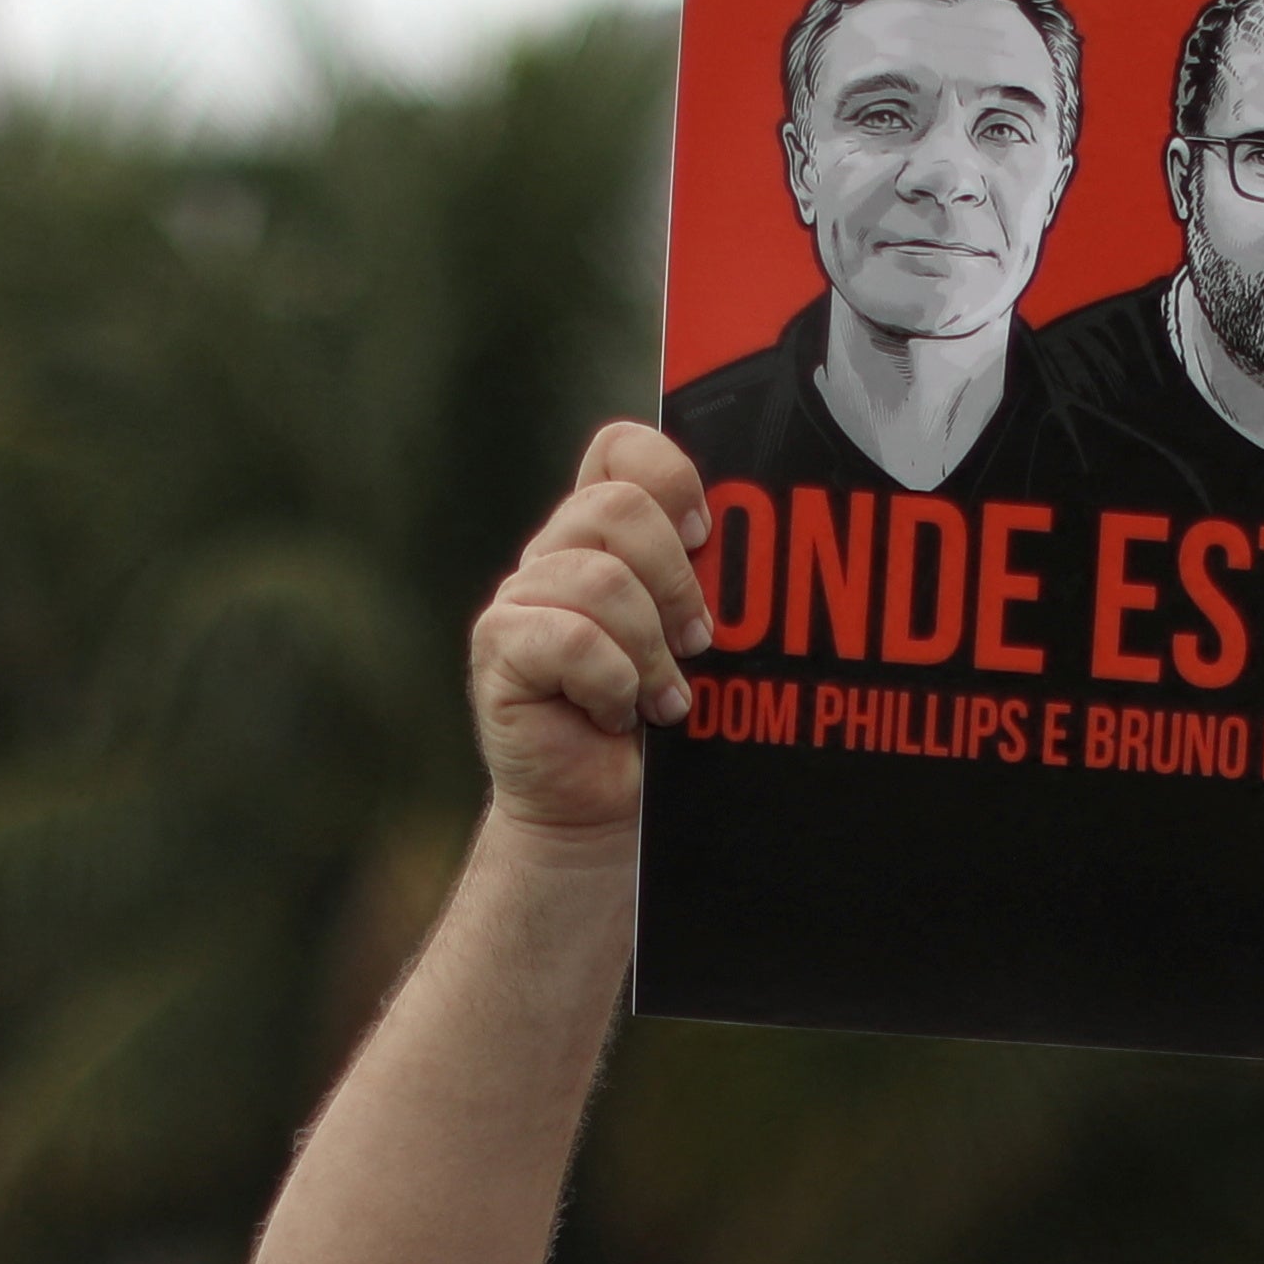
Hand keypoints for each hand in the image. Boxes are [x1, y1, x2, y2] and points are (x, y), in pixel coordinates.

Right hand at [466, 426, 711, 840]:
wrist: (602, 813)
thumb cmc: (658, 725)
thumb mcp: (696, 644)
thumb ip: (709, 586)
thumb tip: (764, 547)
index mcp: (602, 536)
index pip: (619, 451)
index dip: (668, 476)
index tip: (706, 537)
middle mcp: (555, 554)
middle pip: (617, 508)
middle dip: (676, 581)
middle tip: (698, 643)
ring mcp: (520, 599)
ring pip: (600, 580)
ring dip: (649, 651)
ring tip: (664, 701)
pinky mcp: (499, 649)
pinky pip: (570, 638)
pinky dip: (612, 682)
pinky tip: (618, 714)